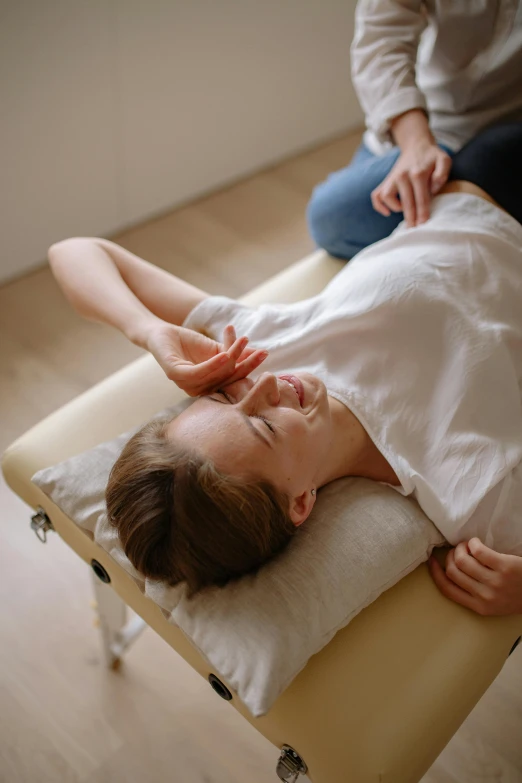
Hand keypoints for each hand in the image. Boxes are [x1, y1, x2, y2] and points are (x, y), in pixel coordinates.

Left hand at [146, 322, 267, 395]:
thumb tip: (261, 353)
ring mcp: (186, 384)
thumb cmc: (188, 343)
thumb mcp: (216, 348)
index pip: (234, 379)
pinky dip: (213, 365)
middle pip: (228, 378)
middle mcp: (199, 389)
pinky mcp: (175, 375)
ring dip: (232, 357)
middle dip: (246, 363)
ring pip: (216, 374)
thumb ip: (234, 353)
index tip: (264, 353)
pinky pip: (198, 373)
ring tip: (243, 341)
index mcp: (209, 386)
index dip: (250, 366)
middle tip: (262, 351)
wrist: (162, 332)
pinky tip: (225, 354)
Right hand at [371, 141, 451, 227]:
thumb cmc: (432, 157)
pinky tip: (388, 212)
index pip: (421, 198)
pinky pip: (376, 196)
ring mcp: (392, 179)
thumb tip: (434, 188)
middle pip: (406, 202)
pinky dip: (379, 206)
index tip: (424, 225)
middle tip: (414, 231)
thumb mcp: (444, 159)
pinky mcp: (385, 181)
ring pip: (387, 197)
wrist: (416, 145)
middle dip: (410, 218)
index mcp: (418, 173)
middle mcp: (402, 176)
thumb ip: (443, 172)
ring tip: (404, 212)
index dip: (423, 213)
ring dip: (395, 208)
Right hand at [428, 538, 521, 615]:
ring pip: (462, 560)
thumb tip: (452, 572)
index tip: (432, 561)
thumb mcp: (493, 604)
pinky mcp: (504, 567)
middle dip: (450, 557)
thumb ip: (475, 594)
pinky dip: (473, 543)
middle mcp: (484, 596)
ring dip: (460, 548)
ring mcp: (494, 582)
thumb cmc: (517, 596)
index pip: (448, 590)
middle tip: (456, 550)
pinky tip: (476, 543)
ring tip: (466, 545)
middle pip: (453, 572)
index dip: (436, 574)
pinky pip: (478, 550)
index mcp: (479, 607)